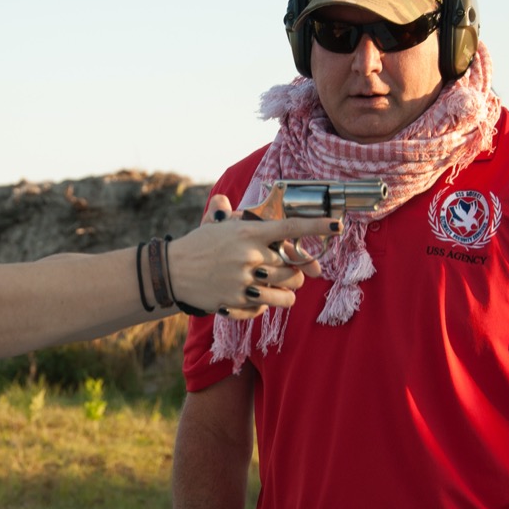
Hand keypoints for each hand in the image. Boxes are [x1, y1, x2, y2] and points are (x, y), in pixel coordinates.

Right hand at [176, 195, 331, 317]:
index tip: (337, 225)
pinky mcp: (237, 301)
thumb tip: (224, 202)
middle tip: (291, 271)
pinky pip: (266, 307)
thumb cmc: (197, 246)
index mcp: (248, 232)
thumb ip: (226, 213)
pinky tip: (252, 298)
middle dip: (297, 272)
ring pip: (288, 293)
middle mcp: (250, 256)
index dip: (317, 227)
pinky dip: (264, 304)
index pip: (290, 228)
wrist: (171, 272)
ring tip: (279, 289)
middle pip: (294, 268)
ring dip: (287, 292)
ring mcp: (244, 280)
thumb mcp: (214, 224)